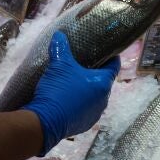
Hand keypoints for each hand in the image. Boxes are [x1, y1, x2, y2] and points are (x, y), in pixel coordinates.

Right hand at [23, 31, 119, 155]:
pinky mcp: (84, 124)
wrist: (45, 121)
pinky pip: (85, 109)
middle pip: (103, 81)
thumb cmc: (58, 90)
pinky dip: (79, 102)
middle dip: (94, 73)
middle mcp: (103, 100)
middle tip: (83, 63)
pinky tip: (67, 97)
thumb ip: (60, 48)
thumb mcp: (58, 65)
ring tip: (74, 80)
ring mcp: (94, 114)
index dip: (111, 56)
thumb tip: (59, 35)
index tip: (106, 50)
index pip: (114, 66)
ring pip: (94, 97)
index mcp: (102, 84)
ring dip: (86, 89)